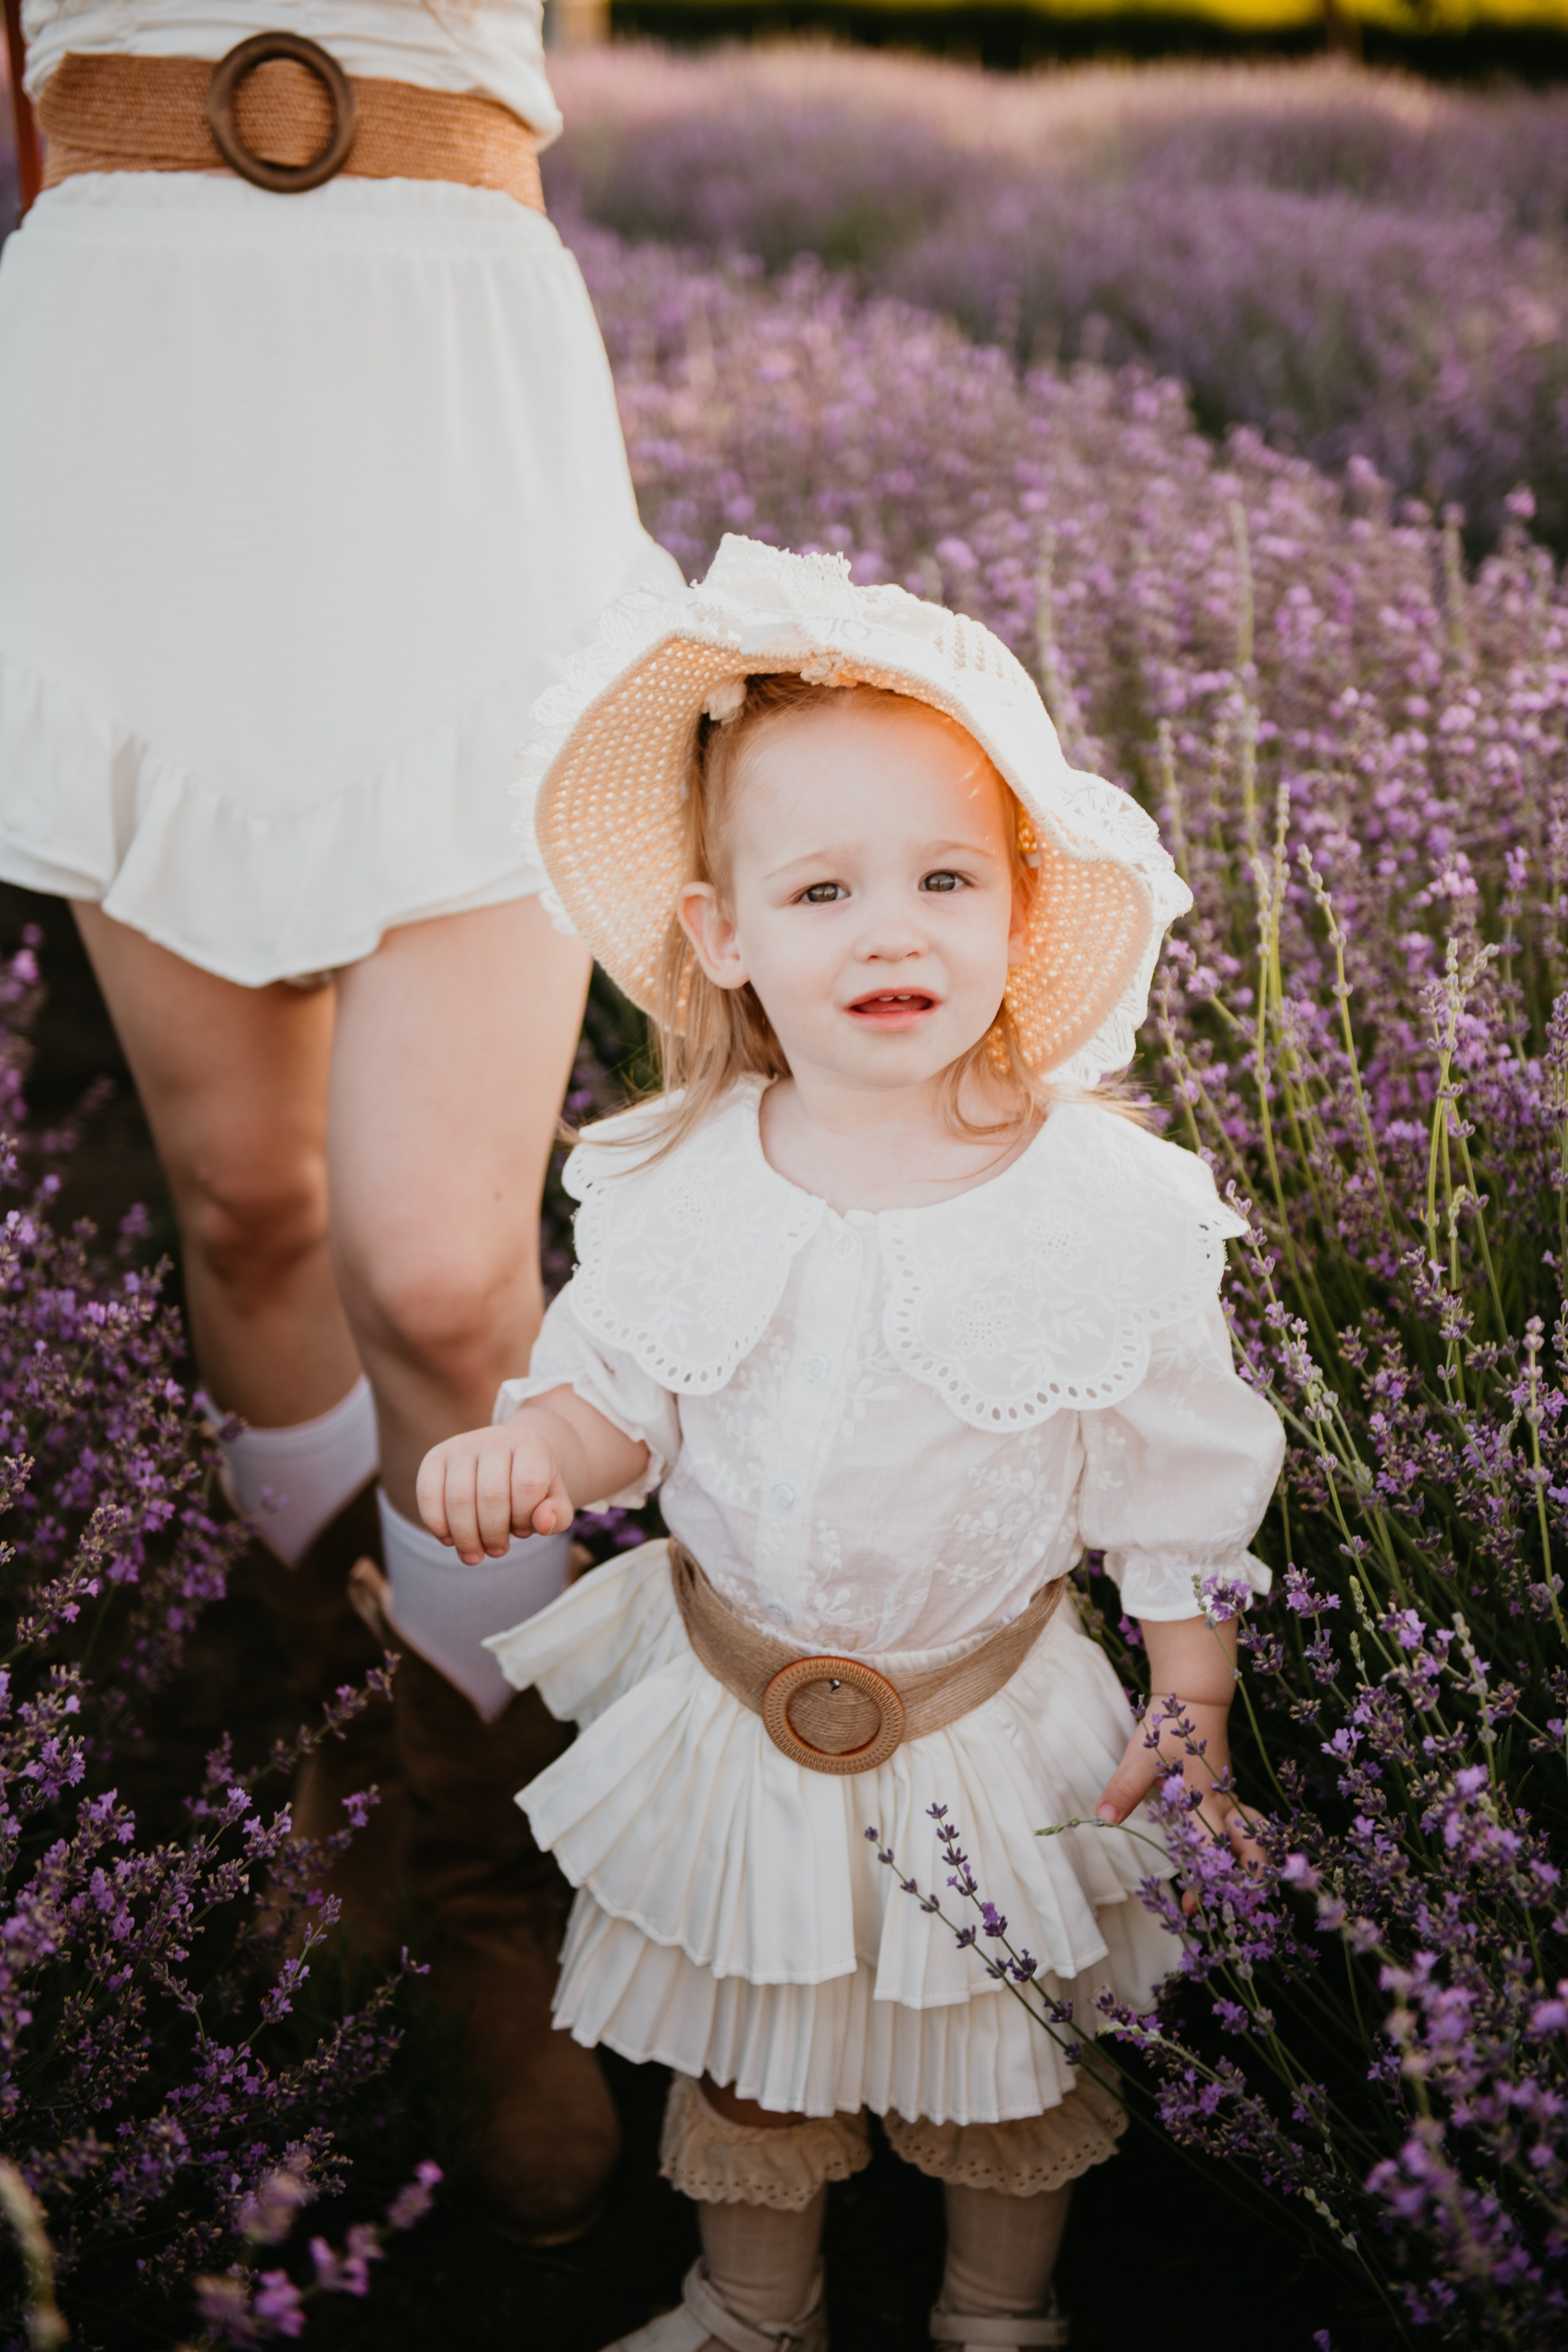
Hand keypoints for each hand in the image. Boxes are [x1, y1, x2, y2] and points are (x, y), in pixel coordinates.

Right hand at [416, 1419, 572, 1564]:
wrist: (507, 1455)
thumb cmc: (531, 1485)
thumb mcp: (553, 1498)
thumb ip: (558, 1515)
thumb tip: (542, 1524)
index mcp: (529, 1444)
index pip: (528, 1485)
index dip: (525, 1518)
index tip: (525, 1530)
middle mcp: (494, 1438)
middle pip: (491, 1496)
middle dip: (494, 1535)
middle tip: (497, 1551)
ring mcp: (461, 1445)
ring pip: (458, 1500)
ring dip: (466, 1538)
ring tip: (475, 1554)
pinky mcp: (435, 1457)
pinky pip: (428, 1495)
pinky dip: (437, 1526)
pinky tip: (450, 1539)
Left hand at [1094, 1694, 1265, 1912]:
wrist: (1196, 1694)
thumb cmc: (1169, 1726)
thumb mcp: (1141, 1758)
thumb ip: (1124, 1789)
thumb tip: (1105, 1818)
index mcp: (1204, 1804)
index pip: (1211, 1853)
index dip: (1204, 1883)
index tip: (1191, 1906)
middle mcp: (1222, 1805)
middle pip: (1249, 1849)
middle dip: (1247, 1880)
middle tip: (1236, 1908)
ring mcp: (1228, 1797)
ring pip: (1252, 1836)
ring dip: (1250, 1862)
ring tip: (1242, 1889)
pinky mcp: (1225, 1789)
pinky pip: (1242, 1823)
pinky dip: (1242, 1843)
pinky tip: (1230, 1855)